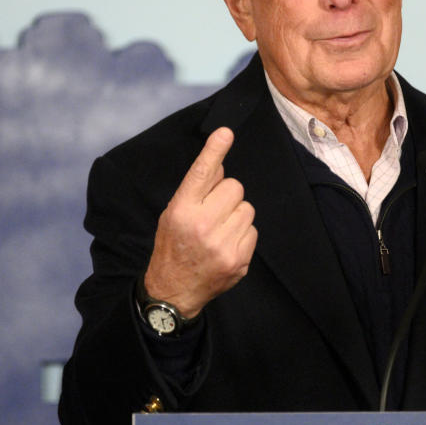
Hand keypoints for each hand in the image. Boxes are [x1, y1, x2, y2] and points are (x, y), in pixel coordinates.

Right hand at [143, 127, 256, 317]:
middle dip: (227, 195)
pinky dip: (242, 234)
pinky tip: (226, 244)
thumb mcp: (172, 214)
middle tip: (213, 211)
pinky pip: (252, 230)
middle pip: (234, 186)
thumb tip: (220, 165)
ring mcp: (222, 244)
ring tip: (219, 230)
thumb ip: (196, 190)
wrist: (174, 291)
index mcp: (181, 211)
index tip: (225, 133)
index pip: (202, 174)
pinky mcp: (239, 259)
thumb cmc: (173, 246)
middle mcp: (202, 225)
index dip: (214, 151)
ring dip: (236, 214)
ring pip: (247, 207)